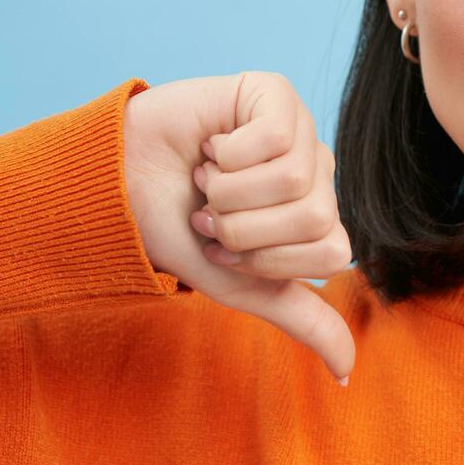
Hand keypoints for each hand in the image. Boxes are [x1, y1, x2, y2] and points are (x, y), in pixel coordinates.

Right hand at [123, 70, 354, 384]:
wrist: (115, 188)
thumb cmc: (176, 230)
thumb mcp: (239, 285)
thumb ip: (299, 317)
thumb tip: (348, 371)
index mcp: (318, 214)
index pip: (331, 252)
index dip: (268, 260)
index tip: (227, 250)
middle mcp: (317, 171)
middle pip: (313, 216)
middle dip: (244, 229)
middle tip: (213, 214)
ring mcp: (299, 129)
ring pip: (293, 179)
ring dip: (229, 192)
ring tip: (207, 179)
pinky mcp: (273, 93)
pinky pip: (272, 137)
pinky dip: (225, 153)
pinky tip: (209, 146)